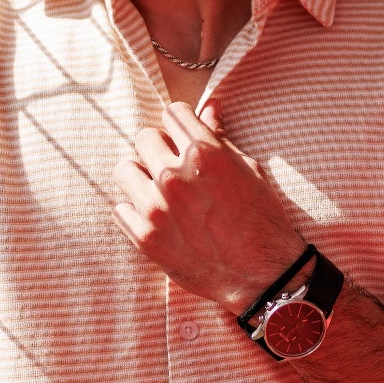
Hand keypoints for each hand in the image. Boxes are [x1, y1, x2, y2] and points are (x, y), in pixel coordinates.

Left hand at [111, 100, 307, 314]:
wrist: (264, 275)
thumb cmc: (262, 219)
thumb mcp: (249, 170)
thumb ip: (220, 138)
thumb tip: (209, 108)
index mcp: (203, 153)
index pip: (172, 113)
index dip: (181, 123)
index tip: (184, 137)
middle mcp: (174, 176)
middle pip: (144, 137)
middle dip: (159, 147)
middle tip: (172, 166)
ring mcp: (156, 207)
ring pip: (124, 170)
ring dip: (140, 177)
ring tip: (158, 191)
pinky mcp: (145, 237)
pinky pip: (119, 209)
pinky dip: (134, 212)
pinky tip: (155, 219)